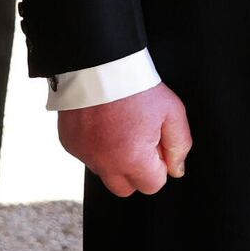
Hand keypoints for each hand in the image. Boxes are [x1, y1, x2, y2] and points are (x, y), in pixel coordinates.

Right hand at [58, 82, 192, 197]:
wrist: (98, 62)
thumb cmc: (137, 85)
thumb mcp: (172, 111)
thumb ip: (180, 145)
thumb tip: (176, 170)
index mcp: (132, 159)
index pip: (152, 185)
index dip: (158, 164)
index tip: (154, 141)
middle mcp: (105, 163)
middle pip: (126, 188)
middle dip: (135, 171)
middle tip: (138, 139)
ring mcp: (84, 154)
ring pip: (104, 172)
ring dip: (113, 159)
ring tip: (118, 127)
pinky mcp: (69, 143)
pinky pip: (86, 155)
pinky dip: (95, 146)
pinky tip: (101, 123)